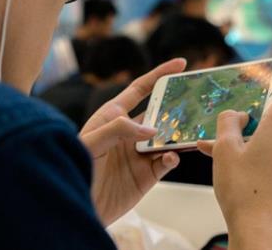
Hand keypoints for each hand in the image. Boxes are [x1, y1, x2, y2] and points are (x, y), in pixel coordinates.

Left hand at [79, 59, 186, 225]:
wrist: (75, 207)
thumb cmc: (74, 169)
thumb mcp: (90, 143)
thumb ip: (119, 129)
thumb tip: (152, 130)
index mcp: (114, 116)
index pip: (141, 89)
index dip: (160, 75)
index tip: (181, 63)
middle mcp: (129, 132)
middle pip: (160, 112)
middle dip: (178, 105)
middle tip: (196, 101)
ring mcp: (140, 153)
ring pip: (168, 137)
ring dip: (180, 133)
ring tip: (192, 129)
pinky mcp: (147, 175)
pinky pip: (167, 161)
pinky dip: (173, 157)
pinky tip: (171, 156)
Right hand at [198, 46, 271, 249]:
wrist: (261, 228)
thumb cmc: (246, 191)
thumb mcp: (225, 148)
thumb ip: (229, 122)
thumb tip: (236, 116)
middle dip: (256, 105)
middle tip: (235, 112)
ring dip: (250, 128)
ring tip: (218, 141)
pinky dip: (254, 143)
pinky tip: (228, 155)